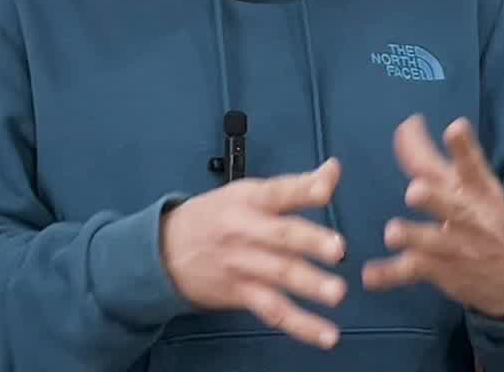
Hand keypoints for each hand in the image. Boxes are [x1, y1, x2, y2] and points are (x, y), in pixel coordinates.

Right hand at [159, 158, 348, 348]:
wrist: (165, 249)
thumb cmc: (216, 216)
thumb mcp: (248, 192)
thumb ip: (296, 186)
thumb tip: (333, 170)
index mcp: (249, 200)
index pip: (278, 192)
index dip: (302, 189)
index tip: (325, 189)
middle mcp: (245, 231)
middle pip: (280, 235)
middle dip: (310, 242)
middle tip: (337, 249)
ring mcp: (243, 264)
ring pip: (279, 275)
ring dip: (309, 285)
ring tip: (336, 293)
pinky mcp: (242, 293)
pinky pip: (274, 311)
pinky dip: (301, 325)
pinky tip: (326, 334)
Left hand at [361, 115, 503, 320]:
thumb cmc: (487, 219)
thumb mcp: (474, 188)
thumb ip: (435, 159)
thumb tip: (407, 125)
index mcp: (478, 190)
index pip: (472, 165)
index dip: (462, 147)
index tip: (455, 129)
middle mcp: (468, 216)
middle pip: (451, 205)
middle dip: (433, 197)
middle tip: (415, 191)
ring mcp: (456, 246)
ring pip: (431, 241)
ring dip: (412, 237)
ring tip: (393, 234)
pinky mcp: (442, 271)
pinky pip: (413, 272)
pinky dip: (390, 275)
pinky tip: (369, 276)